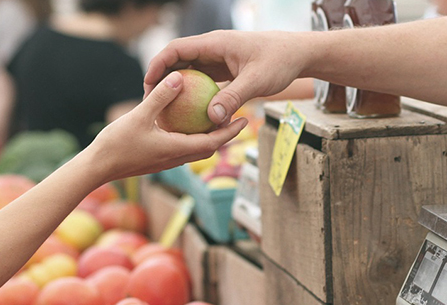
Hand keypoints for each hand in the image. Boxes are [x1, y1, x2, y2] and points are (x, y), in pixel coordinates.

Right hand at [85, 71, 247, 182]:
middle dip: (224, 135)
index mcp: (176, 150)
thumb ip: (160, 97)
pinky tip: (185, 123)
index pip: (212, 142)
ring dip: (208, 137)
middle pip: (208, 148)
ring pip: (195, 149)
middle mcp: (175, 158)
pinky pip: (181, 148)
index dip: (230, 132)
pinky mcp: (157, 160)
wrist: (96, 168)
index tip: (244, 120)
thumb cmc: (116, 144)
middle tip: (236, 118)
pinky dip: (190, 137)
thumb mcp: (139, 116)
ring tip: (215, 119)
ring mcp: (166, 161)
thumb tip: (179, 77)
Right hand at [144, 30, 310, 123]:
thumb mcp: (257, 81)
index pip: (176, 49)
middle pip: (178, 60)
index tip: (148, 85)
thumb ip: (233, 98)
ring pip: (189, 71)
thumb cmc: (280, 62)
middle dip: (162, 79)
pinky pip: (203, 80)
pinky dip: (194, 93)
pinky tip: (190, 113)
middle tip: (151, 102)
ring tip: (165, 109)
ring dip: (177, 87)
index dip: (158, 65)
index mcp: (215, 43)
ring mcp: (218, 58)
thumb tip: (211, 118)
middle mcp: (213, 48)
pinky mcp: (225, 69)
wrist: (298, 54)